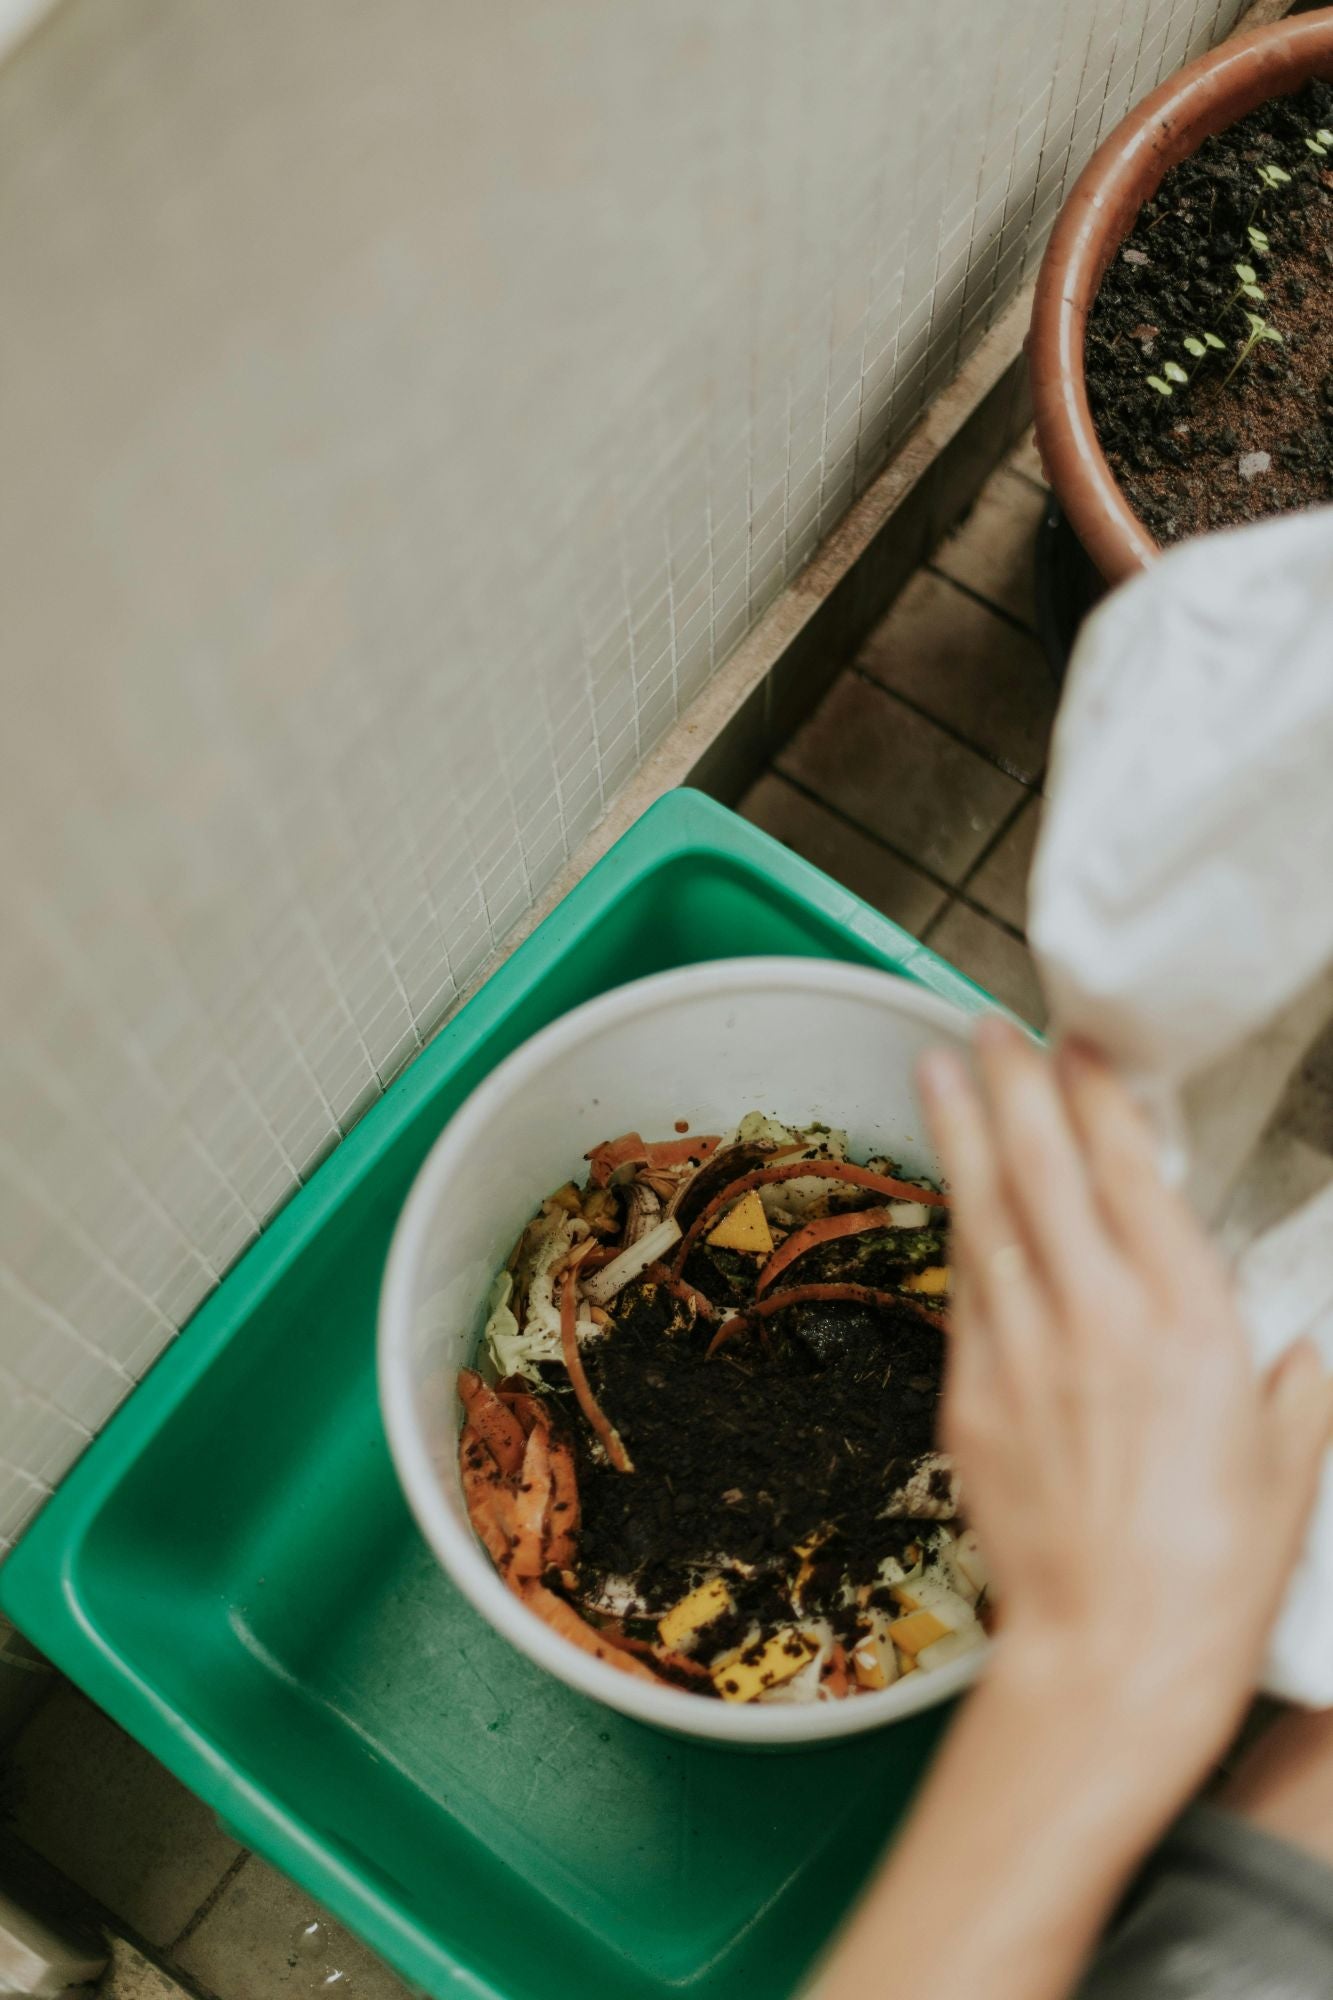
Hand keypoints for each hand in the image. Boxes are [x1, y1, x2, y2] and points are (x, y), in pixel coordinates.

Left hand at [918, 1018, 1331, 1776]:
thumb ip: (1292, 1385)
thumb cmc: (1212, 1570)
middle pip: (1040, 1171)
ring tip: (939, 1071)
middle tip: (988, 1027)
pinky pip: (966, 1291)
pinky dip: (962, 1232)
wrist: (1111, 1656)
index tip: (1080, 1048)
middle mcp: (1095, 1317)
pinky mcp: (971, 1396)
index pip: (1130, 1175)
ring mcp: (1021, 1351)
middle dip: (1012, 1086)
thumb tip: (1294, 1348)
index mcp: (1185, 1320)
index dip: (1099, 1099)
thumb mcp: (1292, 1465)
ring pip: (983, 1214)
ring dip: (961, 1135)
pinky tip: (954, 1198)